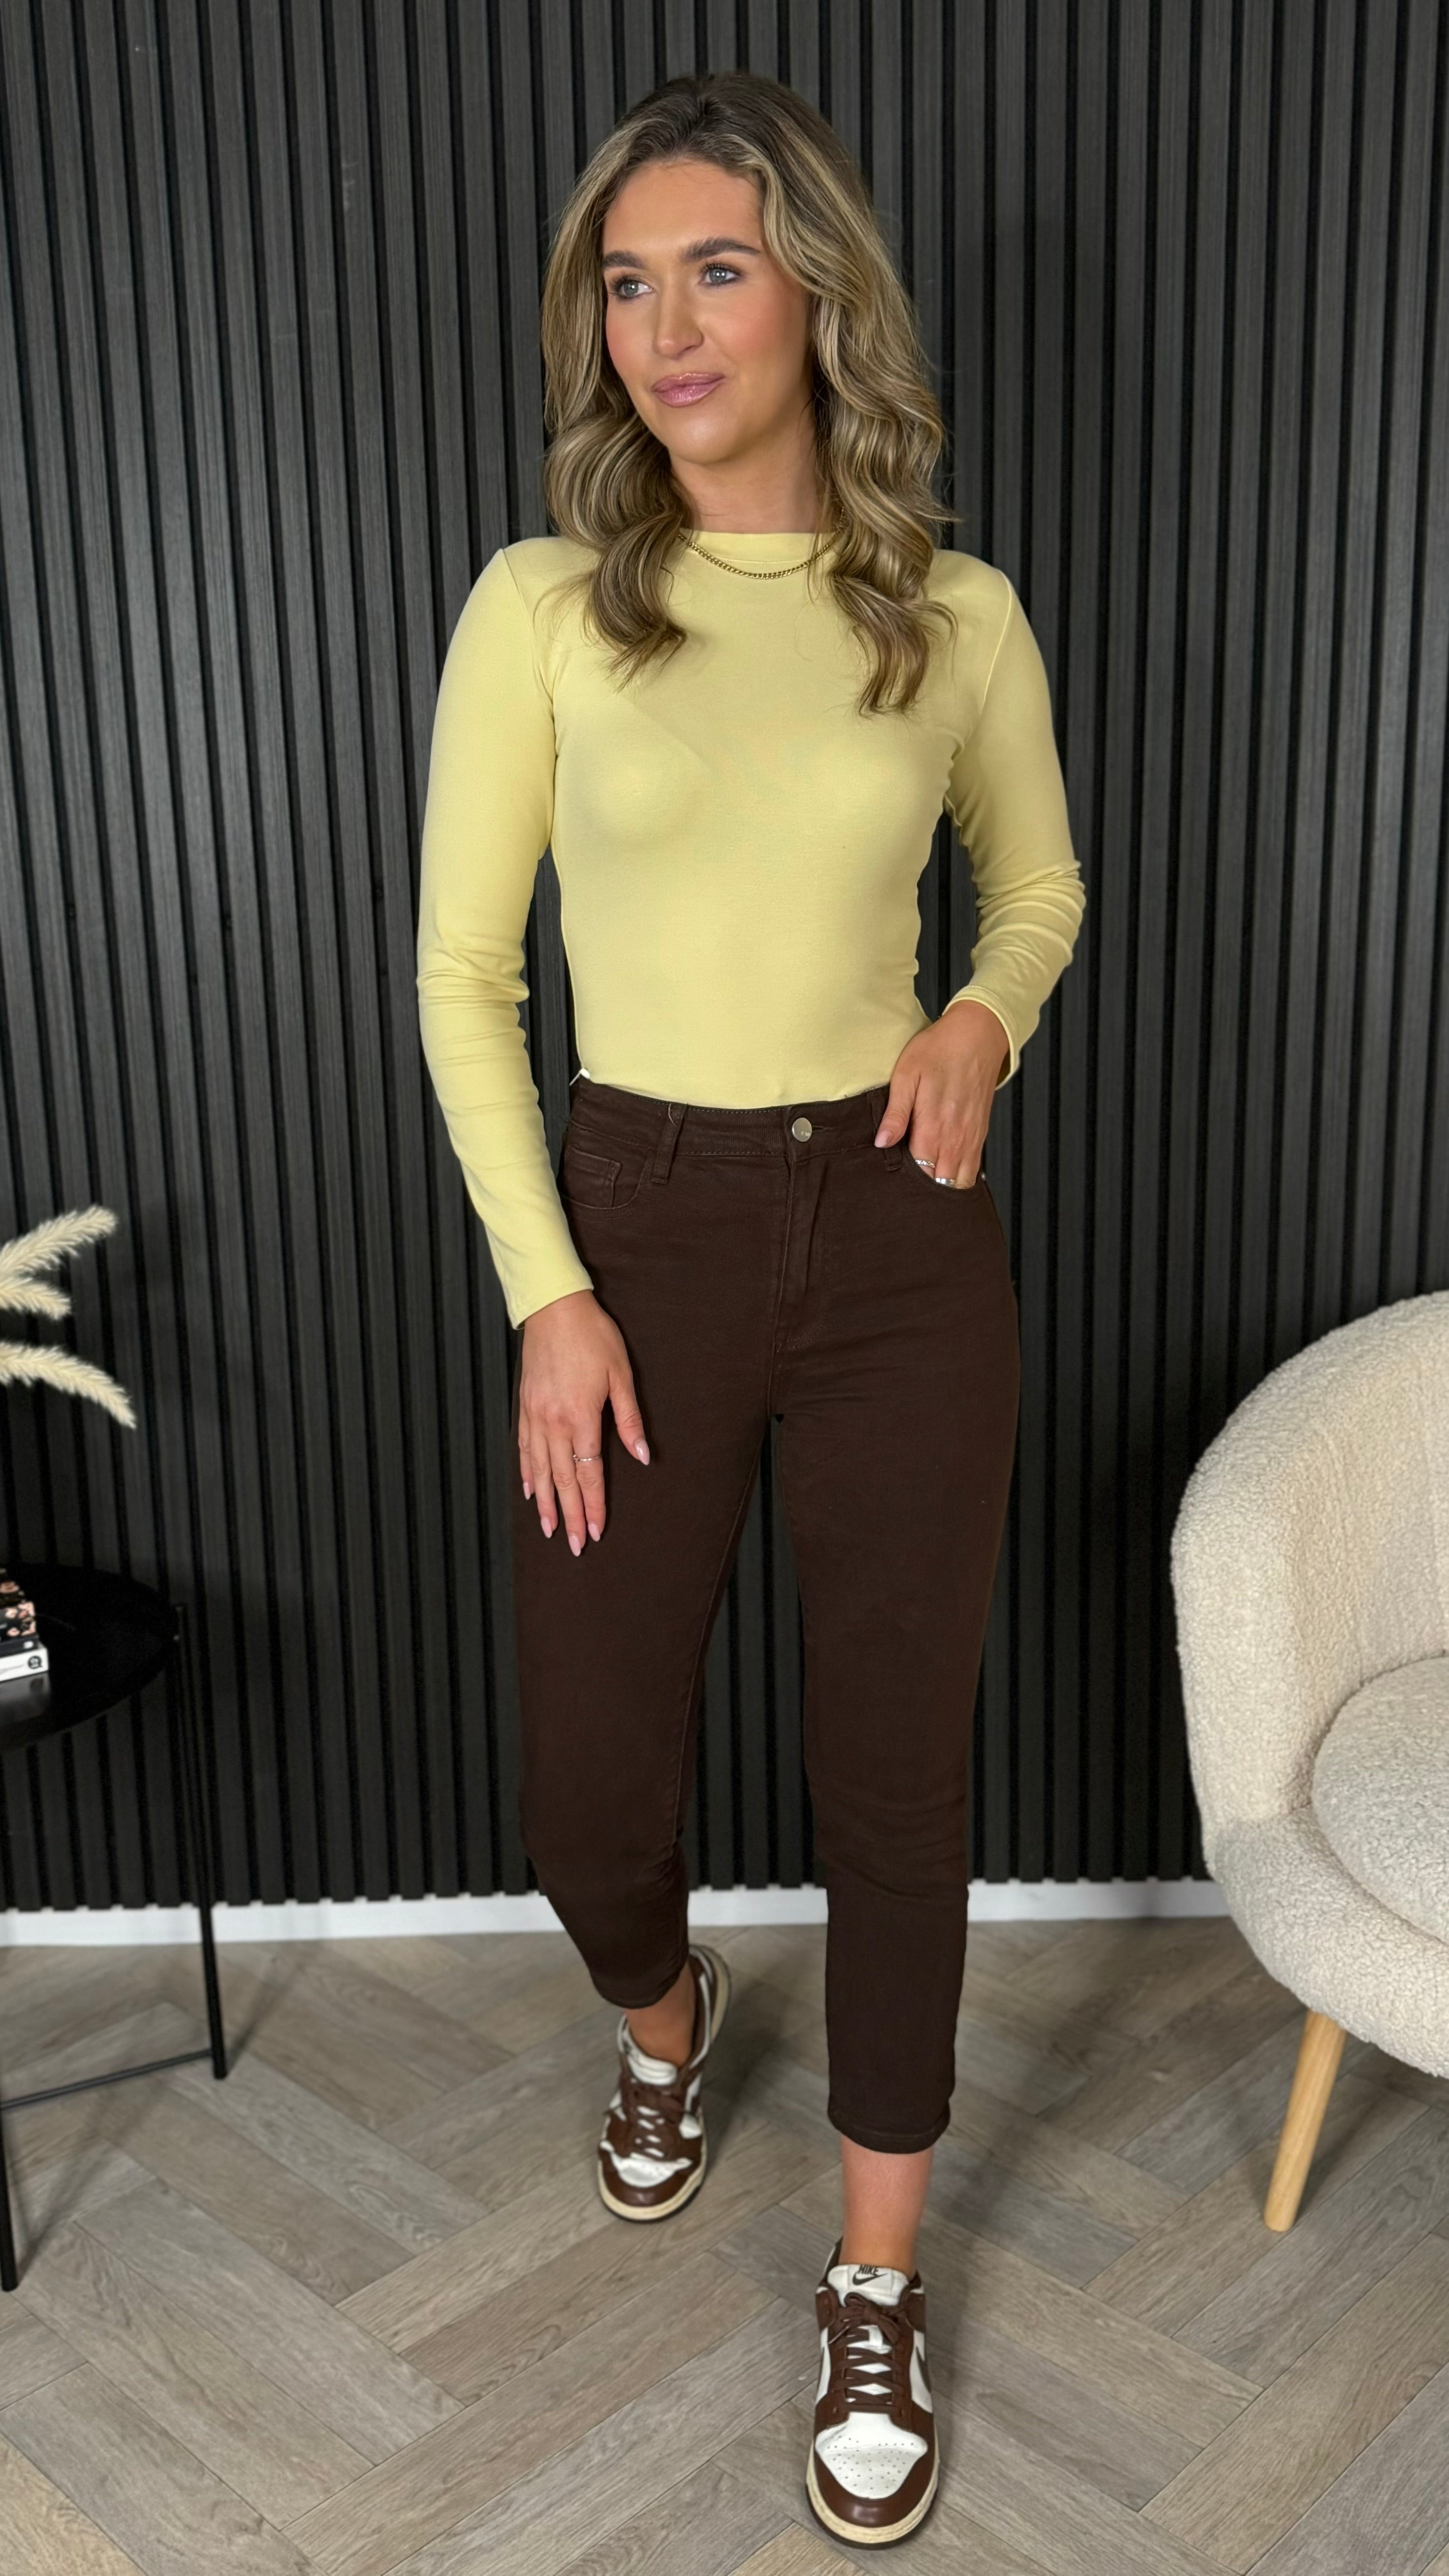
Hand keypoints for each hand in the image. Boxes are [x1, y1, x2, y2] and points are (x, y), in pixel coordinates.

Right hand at [517, 1290, 649, 1551]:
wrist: (553, 1307)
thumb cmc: (592, 1336)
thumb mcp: (621, 1375)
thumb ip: (630, 1419)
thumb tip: (642, 1455)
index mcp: (581, 1416)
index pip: (588, 1473)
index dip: (593, 1505)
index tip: (595, 1530)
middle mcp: (553, 1422)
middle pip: (562, 1479)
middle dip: (569, 1515)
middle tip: (572, 1545)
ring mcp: (535, 1415)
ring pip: (539, 1469)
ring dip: (545, 1502)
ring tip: (548, 1529)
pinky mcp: (525, 1405)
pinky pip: (524, 1448)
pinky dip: (526, 1473)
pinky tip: (529, 1490)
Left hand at [875, 999, 1009, 1185]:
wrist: (977, 1036)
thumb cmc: (939, 1050)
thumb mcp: (906, 1075)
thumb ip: (895, 1113)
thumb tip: (881, 1143)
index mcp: (933, 1127)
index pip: (918, 1174)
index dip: (903, 1182)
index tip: (890, 1181)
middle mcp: (955, 1139)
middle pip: (939, 1184)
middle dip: (922, 1190)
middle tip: (903, 1186)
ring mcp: (971, 1139)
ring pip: (959, 1183)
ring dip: (942, 1186)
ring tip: (923, 1182)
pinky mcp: (980, 1135)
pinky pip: (972, 1171)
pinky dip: (958, 1178)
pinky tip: (943, 1172)